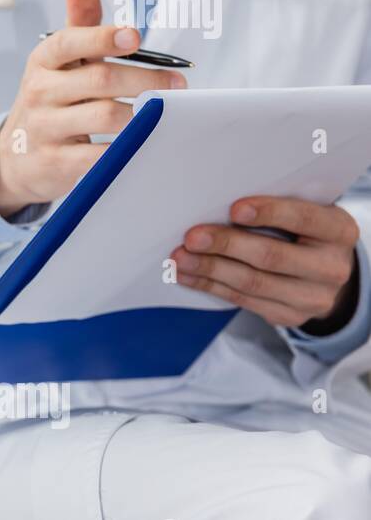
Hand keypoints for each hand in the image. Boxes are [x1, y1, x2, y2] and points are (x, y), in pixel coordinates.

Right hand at [0, 0, 187, 216]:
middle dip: (145, 81)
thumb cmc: (51, 100)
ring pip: (104, 116)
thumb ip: (79, 25)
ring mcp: (45, 129)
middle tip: (177, 87)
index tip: (136, 36)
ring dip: (142, 115)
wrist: (15, 156)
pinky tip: (145, 144)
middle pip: (99, 80)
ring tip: (166, 115)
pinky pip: (98, 156)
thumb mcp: (59, 64)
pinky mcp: (56, 162)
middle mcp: (40, 92)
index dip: (103, 37)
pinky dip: (126, 150)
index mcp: (43, 61)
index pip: (69, 42)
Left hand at [171, 197, 360, 328]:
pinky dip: (210, 286)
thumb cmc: (303, 231)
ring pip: (253, 283)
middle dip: (227, 245)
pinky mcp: (289, 316)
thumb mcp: (303, 212)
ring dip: (210, 270)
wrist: (324, 271)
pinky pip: (243, 301)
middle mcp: (331, 266)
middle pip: (272, 256)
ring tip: (180, 258)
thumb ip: (274, 208)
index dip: (270, 213)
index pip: (304, 218)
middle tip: (192, 237)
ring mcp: (313, 297)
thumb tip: (217, 203)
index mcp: (338, 230)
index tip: (234, 209)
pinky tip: (187, 275)